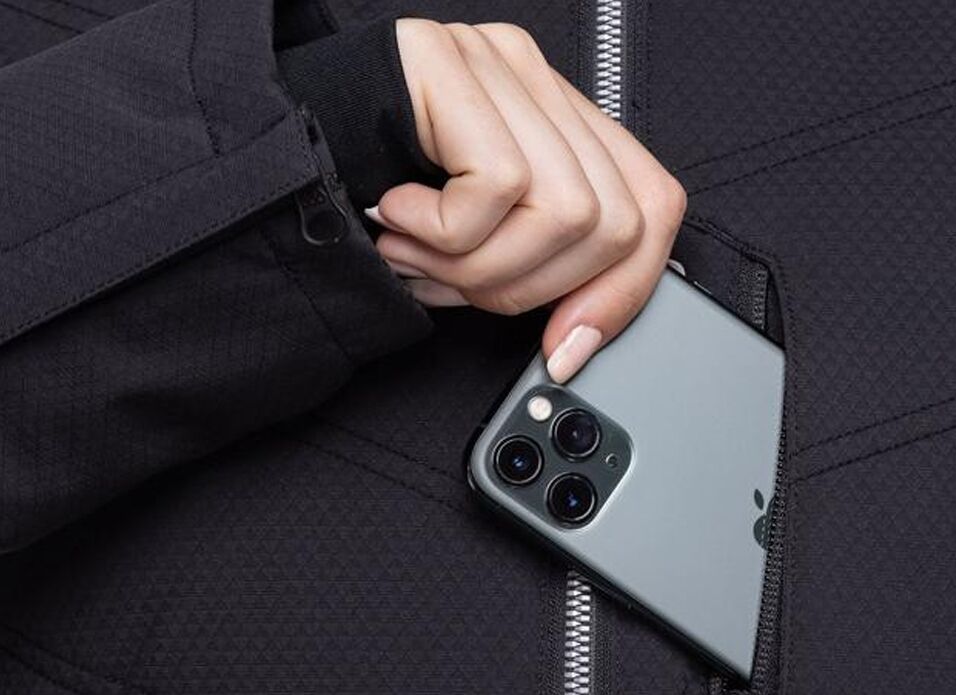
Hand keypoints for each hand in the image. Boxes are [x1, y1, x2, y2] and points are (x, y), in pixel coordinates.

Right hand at [367, 19, 686, 382]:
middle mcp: (540, 85)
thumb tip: (574, 345)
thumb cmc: (374, 206)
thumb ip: (538, 279)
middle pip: (615, 223)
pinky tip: (397, 215)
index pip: (654, 207)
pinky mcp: (448, 60)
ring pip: (565, 213)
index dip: (621, 293)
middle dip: (530, 289)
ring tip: (417, 252)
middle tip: (454, 282)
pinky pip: (495, 189)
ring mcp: (499, 64)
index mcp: (561, 129)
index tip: (565, 347)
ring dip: (477, 266)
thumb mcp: (478, 259)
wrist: (276, 153)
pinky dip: (441, 232)